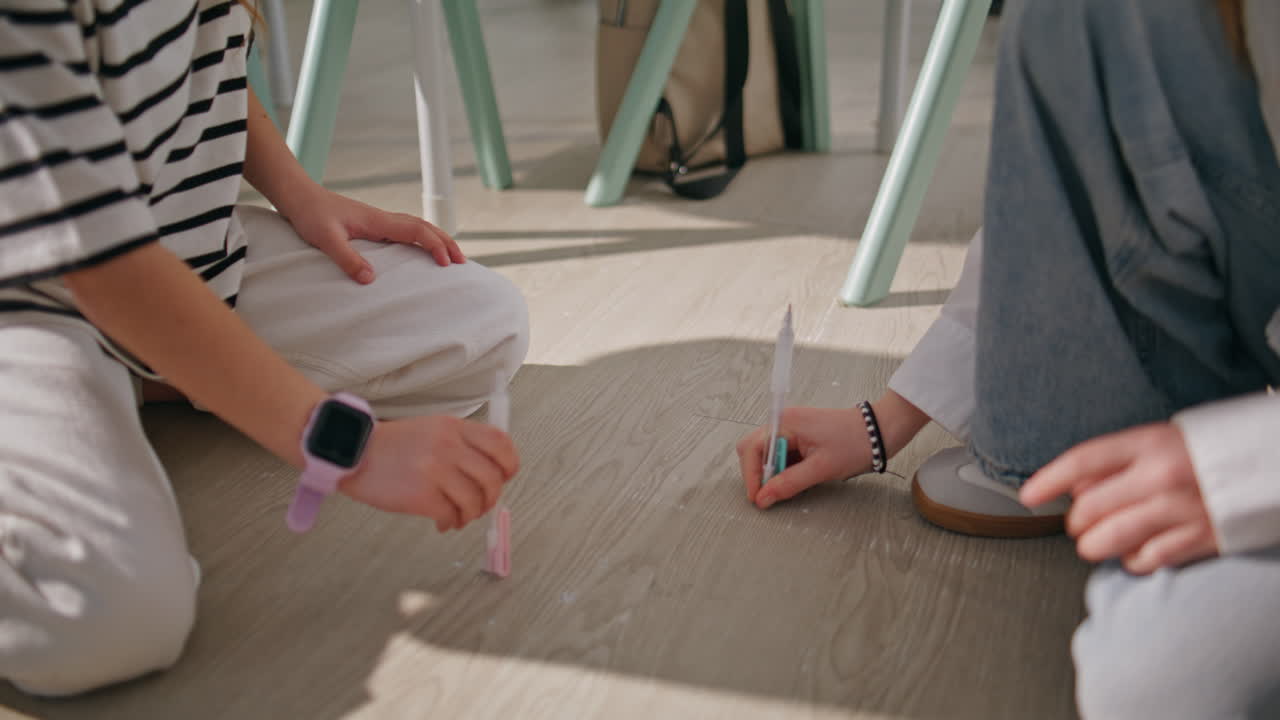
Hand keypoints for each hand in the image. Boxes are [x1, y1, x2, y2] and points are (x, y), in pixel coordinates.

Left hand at [280, 187, 465, 283]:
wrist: (298, 196)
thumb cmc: (310, 215)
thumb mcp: (325, 239)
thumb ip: (347, 258)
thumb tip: (370, 279)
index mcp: (378, 221)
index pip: (417, 230)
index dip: (435, 246)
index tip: (447, 264)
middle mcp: (383, 219)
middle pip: (424, 227)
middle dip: (446, 243)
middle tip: (462, 262)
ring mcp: (378, 221)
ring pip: (417, 227)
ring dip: (436, 240)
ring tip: (449, 256)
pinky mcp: (372, 226)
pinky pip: (405, 232)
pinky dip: (421, 239)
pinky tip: (419, 250)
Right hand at [341, 416, 518, 531]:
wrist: (352, 452)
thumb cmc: (394, 446)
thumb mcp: (432, 430)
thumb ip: (461, 444)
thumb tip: (492, 474)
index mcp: (453, 427)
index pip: (499, 442)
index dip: (509, 463)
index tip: (505, 477)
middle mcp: (447, 446)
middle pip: (492, 477)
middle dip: (491, 497)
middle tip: (480, 505)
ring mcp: (434, 470)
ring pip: (474, 500)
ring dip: (471, 514)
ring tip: (458, 516)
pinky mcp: (420, 495)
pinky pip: (450, 515)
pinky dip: (450, 523)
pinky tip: (442, 523)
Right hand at [737, 407, 871, 508]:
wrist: (879, 432)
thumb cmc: (855, 443)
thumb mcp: (821, 468)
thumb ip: (789, 483)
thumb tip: (763, 497)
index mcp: (785, 422)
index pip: (751, 449)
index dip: (751, 476)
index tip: (758, 498)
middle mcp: (783, 421)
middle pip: (754, 450)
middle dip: (760, 473)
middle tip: (773, 492)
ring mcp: (791, 428)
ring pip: (767, 454)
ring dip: (774, 472)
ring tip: (793, 483)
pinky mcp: (799, 435)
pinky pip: (781, 454)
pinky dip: (785, 468)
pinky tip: (799, 476)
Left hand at [1020, 422, 1218, 573]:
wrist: (1275, 461)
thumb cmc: (1213, 450)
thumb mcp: (1163, 437)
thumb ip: (1119, 460)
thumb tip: (1074, 485)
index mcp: (1151, 443)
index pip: (1083, 460)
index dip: (1048, 479)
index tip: (1027, 494)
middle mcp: (1162, 477)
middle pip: (1089, 508)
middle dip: (1075, 520)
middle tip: (1079, 522)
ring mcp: (1181, 510)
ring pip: (1109, 540)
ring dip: (1093, 545)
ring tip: (1095, 542)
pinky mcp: (1201, 539)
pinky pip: (1147, 560)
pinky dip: (1133, 560)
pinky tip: (1135, 552)